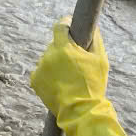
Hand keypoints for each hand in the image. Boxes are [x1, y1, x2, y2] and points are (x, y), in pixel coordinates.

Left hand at [28, 18, 135, 135]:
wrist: (81, 111)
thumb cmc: (93, 85)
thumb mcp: (101, 60)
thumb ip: (95, 39)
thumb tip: (92, 27)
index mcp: (64, 48)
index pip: (60, 26)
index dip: (66, 24)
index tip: (70, 26)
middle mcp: (48, 56)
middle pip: (55, 45)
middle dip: (64, 50)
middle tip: (76, 62)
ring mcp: (40, 68)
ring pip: (48, 59)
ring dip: (56, 63)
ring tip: (69, 77)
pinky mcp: (34, 80)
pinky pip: (42, 72)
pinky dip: (49, 75)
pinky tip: (60, 84)